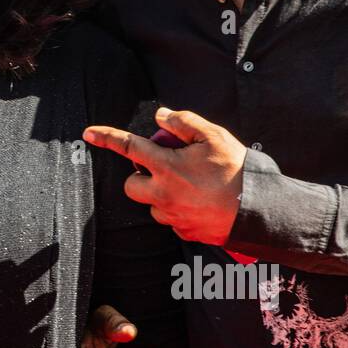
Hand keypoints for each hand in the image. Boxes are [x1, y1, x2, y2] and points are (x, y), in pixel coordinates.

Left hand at [84, 106, 246, 245]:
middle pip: (130, 185)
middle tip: (165, 168)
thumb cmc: (238, 171)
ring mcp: (172, 215)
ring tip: (190, 186)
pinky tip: (199, 202)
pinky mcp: (183, 231)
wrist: (259, 210)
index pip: (129, 147)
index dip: (107, 137)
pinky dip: (177, 210)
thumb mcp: (214, 136)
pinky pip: (170, 219)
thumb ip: (185, 122)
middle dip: (140, 175)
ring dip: (160, 194)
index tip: (88, 133)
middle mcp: (163, 193)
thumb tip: (161, 116)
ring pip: (150, 203)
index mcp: (167, 167)